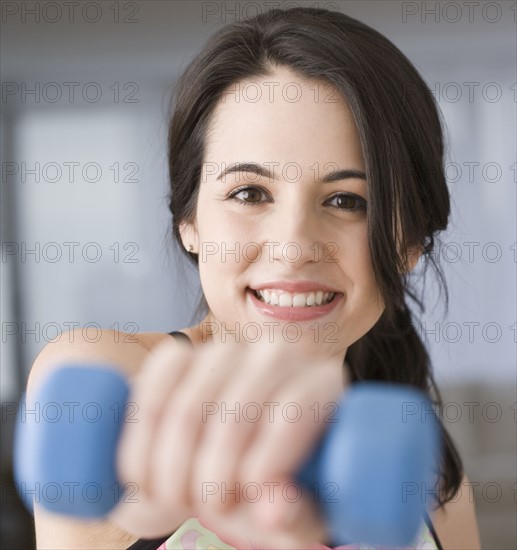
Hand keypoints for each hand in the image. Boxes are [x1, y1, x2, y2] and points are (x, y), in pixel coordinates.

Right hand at [109, 337, 346, 548]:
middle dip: (208, 479)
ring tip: (172, 497)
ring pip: (187, 409)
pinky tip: (142, 469)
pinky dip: (140, 437)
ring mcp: (224, 349)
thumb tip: (275, 509)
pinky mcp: (179, 353)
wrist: (217, 465)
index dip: (266, 461)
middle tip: (203, 509)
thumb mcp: (291, 515)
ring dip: (168, 468)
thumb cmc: (268, 489)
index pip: (294, 413)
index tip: (241, 502)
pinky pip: (153, 388)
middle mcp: (276, 355)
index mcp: (321, 385)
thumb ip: (293, 516)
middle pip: (236, 414)